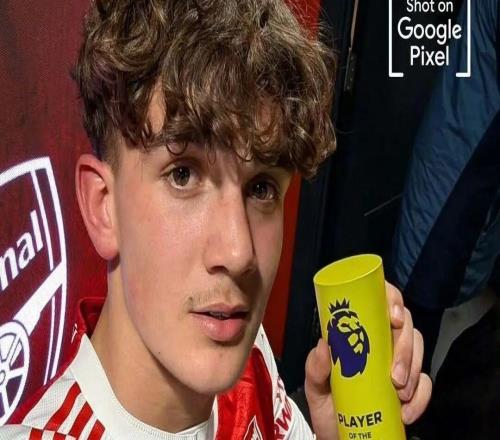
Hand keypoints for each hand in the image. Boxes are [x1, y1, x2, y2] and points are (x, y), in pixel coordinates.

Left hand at [304, 282, 431, 439]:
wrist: (341, 436)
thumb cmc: (328, 404)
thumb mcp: (315, 386)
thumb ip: (315, 367)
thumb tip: (324, 345)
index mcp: (359, 332)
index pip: (380, 302)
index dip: (392, 300)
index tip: (393, 318)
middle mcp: (381, 342)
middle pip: (406, 325)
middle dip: (404, 347)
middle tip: (394, 375)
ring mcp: (398, 362)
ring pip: (418, 349)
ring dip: (414, 370)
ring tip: (400, 394)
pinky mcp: (411, 386)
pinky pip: (426, 383)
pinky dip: (421, 396)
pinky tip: (406, 411)